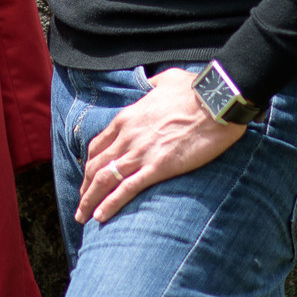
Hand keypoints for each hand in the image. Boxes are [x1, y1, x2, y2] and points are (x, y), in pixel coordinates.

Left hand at [75, 67, 245, 224]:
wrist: (216, 102)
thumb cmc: (195, 90)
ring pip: (105, 179)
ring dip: (90, 200)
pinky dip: (110, 204)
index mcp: (128, 117)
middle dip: (85, 187)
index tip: (87, 177)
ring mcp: (140, 152)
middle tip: (80, 204)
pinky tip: (100, 217)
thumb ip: (153, 83)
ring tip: (83, 217)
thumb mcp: (167, 79)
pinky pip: (127, 189)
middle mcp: (127, 136)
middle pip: (95, 165)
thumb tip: (151, 83)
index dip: (89, 164)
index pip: (98, 145)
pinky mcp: (157, 167)